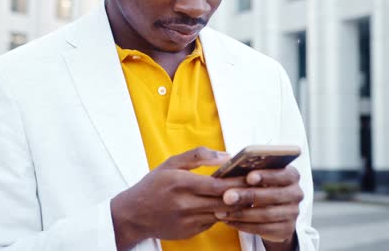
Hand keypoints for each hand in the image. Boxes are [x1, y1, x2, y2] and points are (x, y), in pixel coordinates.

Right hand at [111, 147, 246, 250]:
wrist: (134, 214)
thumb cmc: (153, 185)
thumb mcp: (171, 163)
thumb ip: (198, 155)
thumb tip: (225, 155)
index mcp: (181, 183)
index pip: (217, 185)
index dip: (237, 182)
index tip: (251, 176)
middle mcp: (185, 204)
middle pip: (223, 201)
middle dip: (241, 194)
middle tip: (255, 186)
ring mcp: (188, 221)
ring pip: (221, 214)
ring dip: (234, 206)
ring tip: (245, 196)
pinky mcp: (190, 232)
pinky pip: (213, 223)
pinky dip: (221, 214)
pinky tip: (226, 206)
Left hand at [215, 166, 302, 245]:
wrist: (273, 211)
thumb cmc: (261, 186)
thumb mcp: (258, 176)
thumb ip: (249, 171)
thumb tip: (227, 170)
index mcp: (291, 175)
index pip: (283, 174)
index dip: (266, 176)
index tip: (249, 177)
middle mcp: (296, 194)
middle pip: (272, 195)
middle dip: (247, 196)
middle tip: (227, 196)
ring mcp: (292, 213)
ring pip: (266, 214)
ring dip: (242, 213)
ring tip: (222, 211)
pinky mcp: (286, 230)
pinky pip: (263, 229)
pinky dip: (243, 225)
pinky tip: (229, 221)